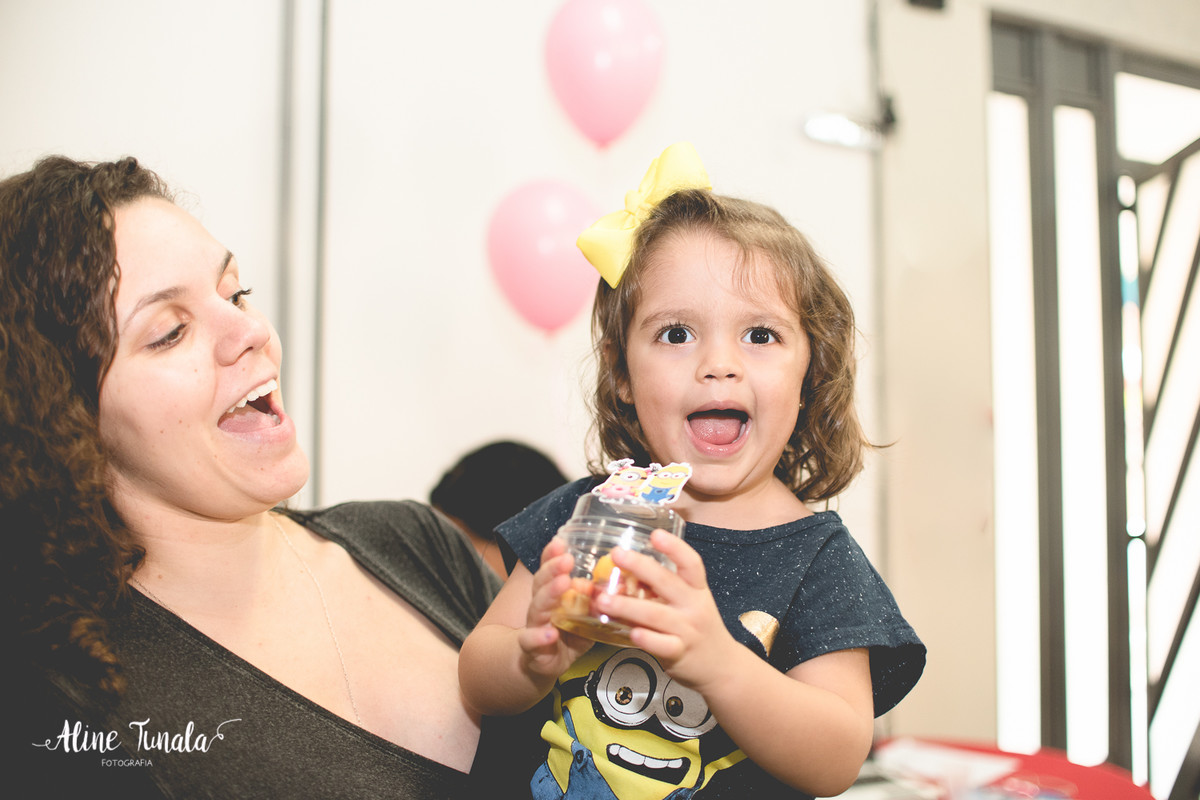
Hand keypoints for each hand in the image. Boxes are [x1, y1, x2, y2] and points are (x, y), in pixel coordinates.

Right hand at [516, 537, 592, 678]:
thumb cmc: (565, 637)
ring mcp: (534, 626)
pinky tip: (550, 633)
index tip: (561, 542)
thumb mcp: (583, 618)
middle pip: (542, 584)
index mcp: (552, 594)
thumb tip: (618, 584)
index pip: (550, 570)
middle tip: (567, 559)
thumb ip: (595, 602)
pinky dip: (539, 637)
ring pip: (537, 608)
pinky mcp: (531, 649)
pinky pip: (531, 641)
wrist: (539, 666)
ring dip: (550, 594)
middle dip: (553, 569)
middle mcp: (540, 606)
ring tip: (563, 584)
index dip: (552, 556)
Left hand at [595, 530, 738, 692]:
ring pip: (657, 614)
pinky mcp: (680, 654)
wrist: (721, 666)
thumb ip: (663, 590)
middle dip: (641, 567)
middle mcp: (694, 607)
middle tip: (617, 555)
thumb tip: (626, 574)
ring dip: (628, 605)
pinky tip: (631, 633)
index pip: (691, 564)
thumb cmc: (699, 628)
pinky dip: (647, 639)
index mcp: (697, 590)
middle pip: (668, 583)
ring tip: (603, 599)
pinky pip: (662, 645)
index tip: (655, 534)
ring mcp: (688, 631)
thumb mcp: (689, 603)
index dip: (675, 547)